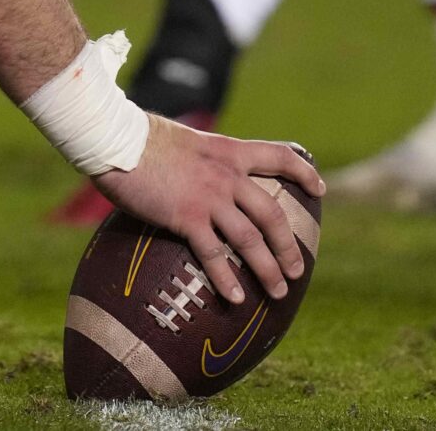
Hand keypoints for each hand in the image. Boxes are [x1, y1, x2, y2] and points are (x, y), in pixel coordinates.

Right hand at [90, 116, 322, 305]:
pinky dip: (226, 278)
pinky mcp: (186, 216)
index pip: (278, 156)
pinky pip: (213, 254)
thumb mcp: (186, 141)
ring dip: (268, 268)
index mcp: (228, 150)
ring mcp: (208, 197)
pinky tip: (235, 298)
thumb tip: (198, 174)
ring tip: (278, 291)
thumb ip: (202, 159)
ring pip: (250, 238)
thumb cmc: (141, 138)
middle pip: (271, 213)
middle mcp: (226, 175)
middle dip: (287, 245)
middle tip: (297, 269)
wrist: (116, 138)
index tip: (320, 188)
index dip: (303, 172)